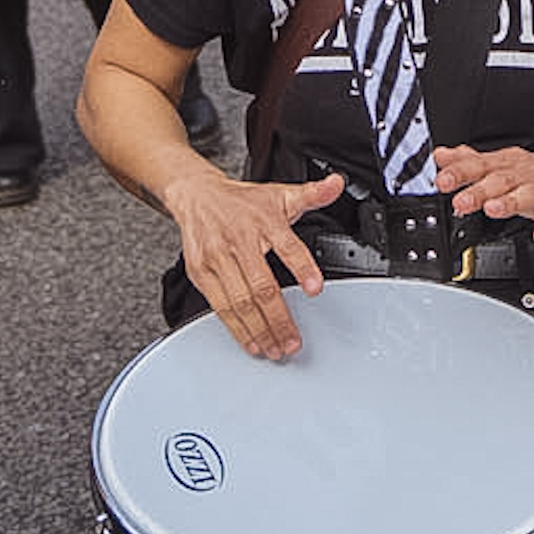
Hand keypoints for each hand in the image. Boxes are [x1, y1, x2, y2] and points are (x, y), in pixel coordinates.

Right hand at [162, 168, 345, 358]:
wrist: (197, 196)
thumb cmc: (243, 202)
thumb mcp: (280, 193)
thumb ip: (312, 194)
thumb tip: (336, 184)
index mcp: (263, 220)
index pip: (287, 245)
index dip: (302, 267)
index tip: (315, 289)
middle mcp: (238, 240)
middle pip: (260, 286)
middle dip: (278, 319)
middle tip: (293, 341)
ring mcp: (216, 258)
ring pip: (239, 302)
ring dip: (258, 330)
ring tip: (275, 349)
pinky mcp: (200, 273)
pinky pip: (219, 306)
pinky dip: (236, 328)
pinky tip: (251, 342)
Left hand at [430, 144, 533, 246]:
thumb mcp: (503, 167)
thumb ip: (471, 163)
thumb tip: (441, 156)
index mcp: (508, 165)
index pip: (481, 165)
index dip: (461, 172)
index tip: (442, 180)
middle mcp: (527, 176)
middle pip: (502, 181)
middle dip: (480, 190)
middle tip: (461, 201)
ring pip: (529, 197)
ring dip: (511, 202)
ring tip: (493, 209)